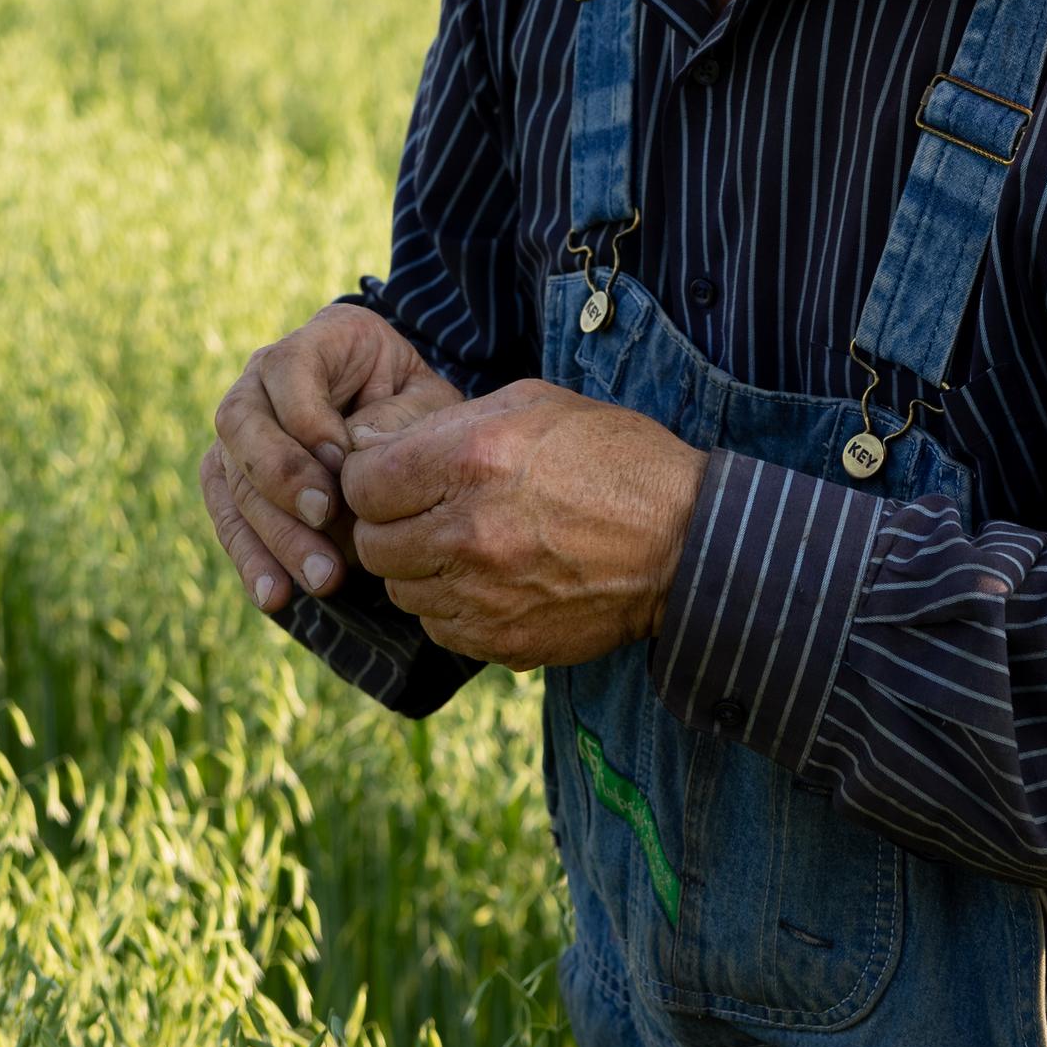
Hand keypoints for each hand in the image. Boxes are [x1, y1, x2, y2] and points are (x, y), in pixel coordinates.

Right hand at [201, 302, 462, 620]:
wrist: (412, 445)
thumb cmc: (426, 418)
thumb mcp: (430, 410)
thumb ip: (395, 423)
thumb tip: (346, 456)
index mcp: (321, 340)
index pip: (288, 367)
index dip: (305, 416)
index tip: (339, 462)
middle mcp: (265, 378)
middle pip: (243, 422)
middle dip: (281, 476)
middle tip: (325, 517)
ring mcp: (242, 431)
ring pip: (232, 478)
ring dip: (273, 533)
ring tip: (321, 578)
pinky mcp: (233, 481)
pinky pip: (229, 519)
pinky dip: (252, 560)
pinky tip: (275, 595)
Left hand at [340, 380, 705, 671]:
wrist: (684, 541)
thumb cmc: (614, 458)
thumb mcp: (534, 405)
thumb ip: (453, 424)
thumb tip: (388, 443)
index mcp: (471, 461)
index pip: (362, 482)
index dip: (370, 475)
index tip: (392, 474)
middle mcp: (467, 533)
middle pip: (373, 544)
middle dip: (388, 525)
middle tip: (423, 512)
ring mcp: (484, 596)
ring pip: (402, 592)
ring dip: (419, 570)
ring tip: (461, 545)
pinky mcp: (503, 642)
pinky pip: (440, 630)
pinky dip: (451, 608)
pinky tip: (487, 581)